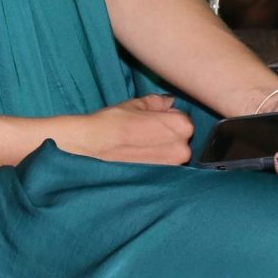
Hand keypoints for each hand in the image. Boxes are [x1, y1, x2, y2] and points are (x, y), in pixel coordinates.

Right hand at [63, 94, 192, 164]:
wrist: (94, 144)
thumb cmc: (114, 122)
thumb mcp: (137, 104)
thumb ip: (157, 102)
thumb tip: (168, 101)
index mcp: (181, 127)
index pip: (181, 116)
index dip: (165, 115)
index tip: (151, 116)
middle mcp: (183, 148)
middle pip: (180, 135)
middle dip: (167, 130)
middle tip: (144, 128)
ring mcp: (174, 165)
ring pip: (174, 149)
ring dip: (163, 144)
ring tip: (140, 140)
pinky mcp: (162, 176)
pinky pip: (166, 161)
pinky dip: (157, 156)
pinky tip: (140, 151)